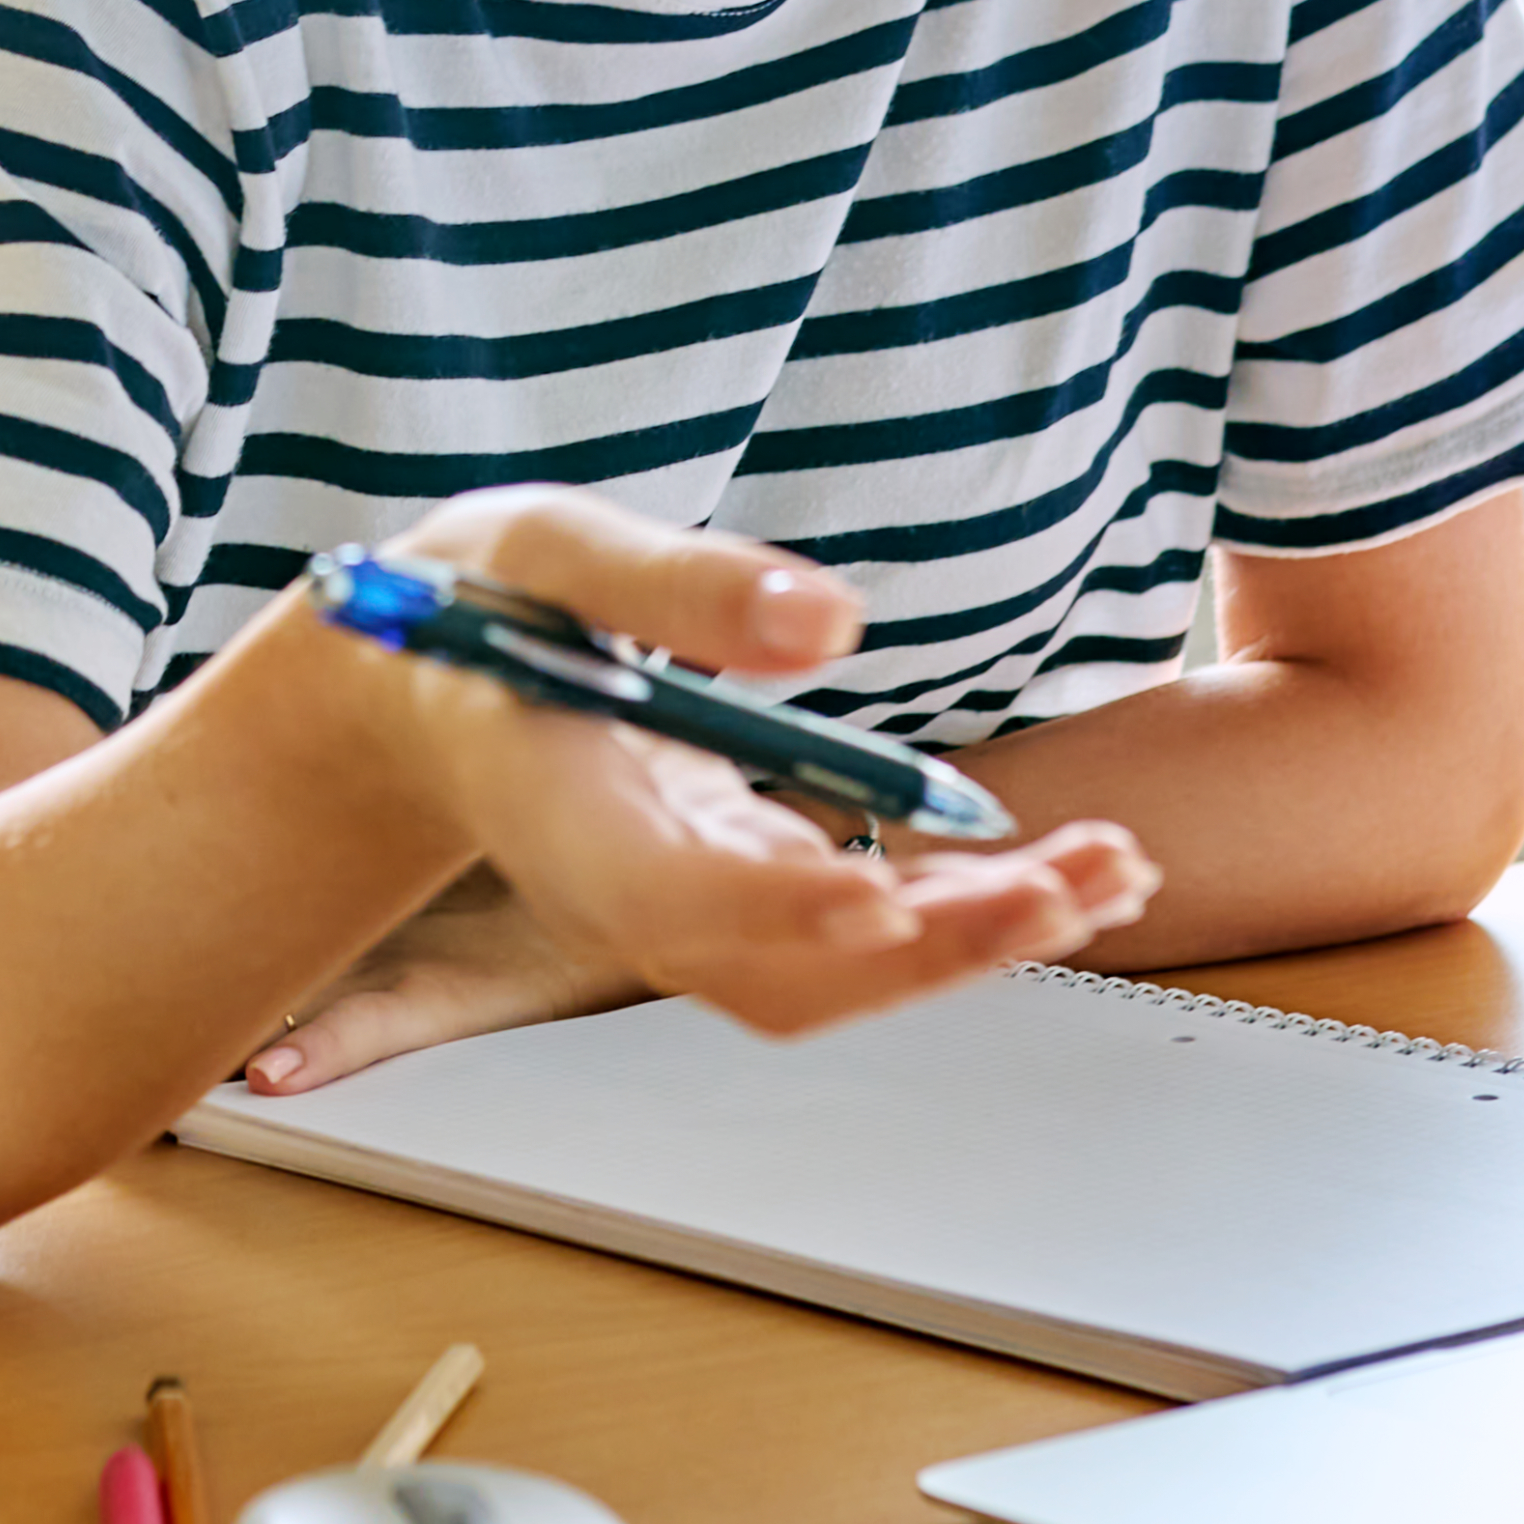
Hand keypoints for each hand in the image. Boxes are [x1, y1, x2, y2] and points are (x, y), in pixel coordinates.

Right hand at [266, 489, 1153, 1080]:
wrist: (415, 693)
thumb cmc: (472, 610)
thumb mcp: (548, 550)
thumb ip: (674, 585)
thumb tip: (831, 624)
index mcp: (569, 816)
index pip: (677, 896)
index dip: (780, 912)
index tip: (881, 898)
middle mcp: (633, 893)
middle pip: (786, 971)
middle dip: (934, 949)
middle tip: (1068, 885)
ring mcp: (691, 903)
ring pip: (837, 973)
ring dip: (974, 941)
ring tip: (1108, 874)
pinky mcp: (739, 886)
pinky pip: (854, 937)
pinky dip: (957, 918)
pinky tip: (1063, 877)